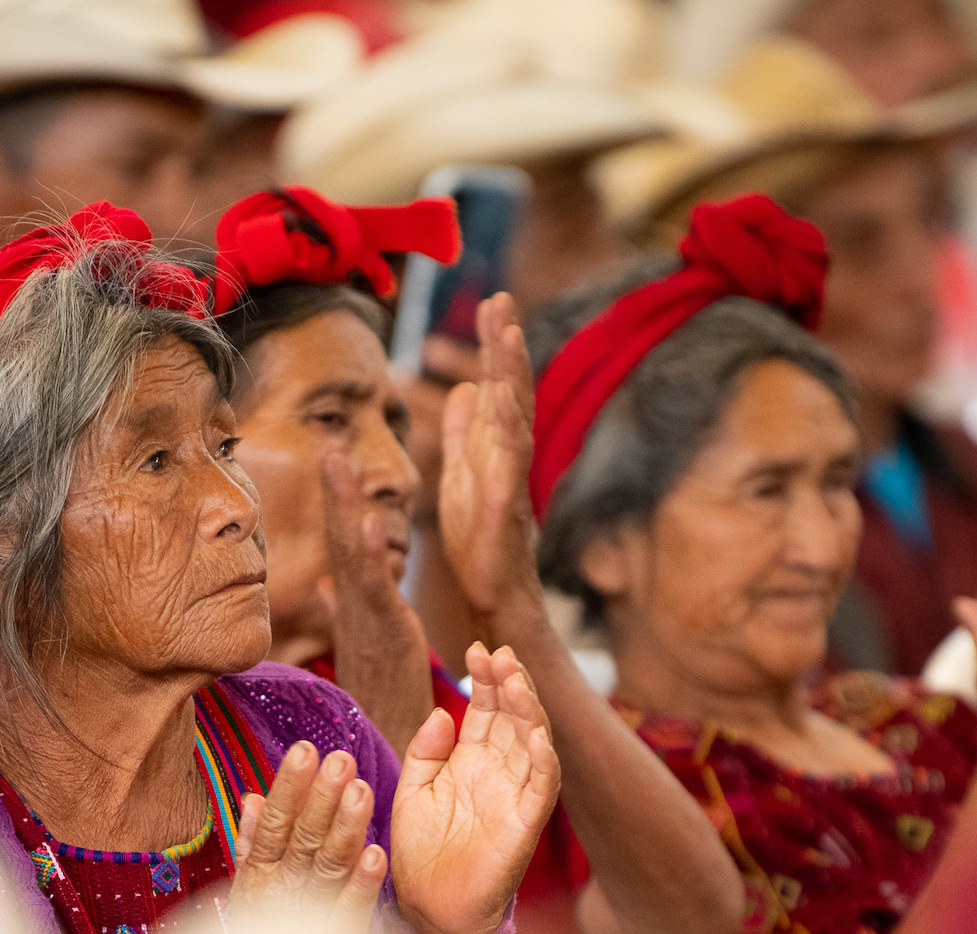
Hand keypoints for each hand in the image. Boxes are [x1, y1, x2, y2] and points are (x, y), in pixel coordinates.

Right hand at [228, 741, 384, 930]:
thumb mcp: (249, 889)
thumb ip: (253, 843)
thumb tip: (253, 797)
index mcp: (258, 877)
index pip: (273, 824)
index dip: (289, 787)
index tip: (305, 750)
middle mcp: (279, 895)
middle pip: (302, 840)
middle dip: (321, 798)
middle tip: (341, 760)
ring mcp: (306, 920)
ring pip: (326, 869)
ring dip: (345, 830)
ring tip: (363, 791)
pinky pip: (348, 914)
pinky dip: (361, 887)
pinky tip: (377, 856)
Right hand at [321, 446, 436, 754]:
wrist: (394, 746)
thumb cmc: (384, 701)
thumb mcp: (366, 647)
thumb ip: (344, 612)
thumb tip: (324, 586)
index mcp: (355, 607)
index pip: (344, 545)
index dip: (336, 502)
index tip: (332, 457)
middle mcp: (355, 609)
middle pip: (340, 539)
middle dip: (333, 491)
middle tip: (327, 443)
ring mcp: (368, 621)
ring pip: (352, 555)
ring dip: (345, 506)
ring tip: (338, 461)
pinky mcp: (388, 635)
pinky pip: (375, 590)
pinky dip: (371, 555)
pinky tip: (367, 521)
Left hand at [389, 642, 559, 933]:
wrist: (429, 909)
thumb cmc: (421, 852)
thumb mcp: (413, 790)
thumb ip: (426, 750)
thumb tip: (445, 712)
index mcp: (471, 761)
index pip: (487, 709)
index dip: (486, 679)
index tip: (477, 649)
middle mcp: (499, 773)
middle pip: (514, 718)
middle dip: (510, 684)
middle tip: (499, 654)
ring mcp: (515, 797)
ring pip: (533, 744)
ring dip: (529, 712)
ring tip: (516, 681)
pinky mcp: (525, 826)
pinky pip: (542, 790)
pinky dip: (545, 763)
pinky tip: (539, 736)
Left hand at [438, 292, 541, 623]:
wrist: (490, 593)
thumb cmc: (479, 539)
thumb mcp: (459, 473)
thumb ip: (462, 432)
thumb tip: (465, 388)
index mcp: (494, 444)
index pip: (497, 383)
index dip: (494, 344)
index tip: (492, 301)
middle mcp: (509, 454)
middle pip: (511, 388)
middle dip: (506, 344)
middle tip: (501, 298)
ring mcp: (512, 477)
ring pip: (517, 417)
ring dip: (515, 376)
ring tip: (510, 334)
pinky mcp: (507, 506)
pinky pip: (511, 463)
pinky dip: (509, 430)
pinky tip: (502, 400)